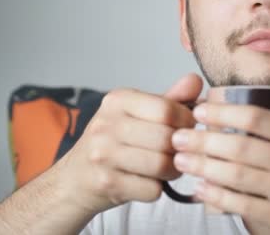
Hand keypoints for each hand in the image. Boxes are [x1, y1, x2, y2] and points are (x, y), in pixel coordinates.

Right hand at [53, 73, 202, 215]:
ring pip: (162, 165)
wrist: (74, 179)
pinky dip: (157, 189)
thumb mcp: (137, 115)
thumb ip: (170, 99)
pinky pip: (152, 189)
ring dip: (172, 171)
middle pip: (166, 138)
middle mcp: (106, 124)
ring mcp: (103, 155)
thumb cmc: (113, 144)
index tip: (186, 128)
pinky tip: (147, 182)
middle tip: (177, 152)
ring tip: (166, 168)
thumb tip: (196, 80)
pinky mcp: (106, 183)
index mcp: (117, 100)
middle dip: (180, 149)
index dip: (186, 121)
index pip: (167, 109)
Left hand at [171, 49, 269, 233]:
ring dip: (203, 167)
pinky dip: (218, 197)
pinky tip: (201, 189)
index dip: (224, 112)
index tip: (200, 110)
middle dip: (203, 141)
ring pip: (237, 176)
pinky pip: (243, 206)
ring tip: (180, 159)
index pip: (258, 118)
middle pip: (241, 147)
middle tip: (178, 135)